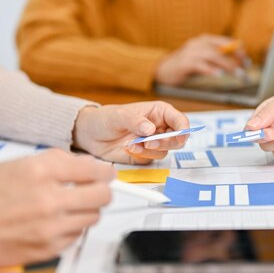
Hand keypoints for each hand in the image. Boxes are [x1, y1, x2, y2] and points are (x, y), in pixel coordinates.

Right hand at [0, 149, 113, 272]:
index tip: (106, 173)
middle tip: (96, 189)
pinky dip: (71, 228)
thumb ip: (53, 162)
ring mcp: (50, 226)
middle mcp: (49, 198)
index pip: (93, 169)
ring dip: (86, 210)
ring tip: (70, 205)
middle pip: (102, 195)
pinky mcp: (48, 248)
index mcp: (41, 171)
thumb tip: (84, 164)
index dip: (104, 171)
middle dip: (102, 190)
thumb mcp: (16, 164)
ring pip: (93, 217)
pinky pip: (76, 236)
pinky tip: (55, 221)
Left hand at [72, 102, 189, 163]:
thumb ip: (135, 121)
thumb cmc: (105, 118)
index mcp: (158, 112)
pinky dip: (141, 156)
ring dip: (150, 150)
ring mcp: (152, 142)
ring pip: (164, 151)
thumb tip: (150, 129)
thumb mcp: (118, 115)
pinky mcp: (144, 155)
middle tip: (150, 143)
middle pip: (177, 139)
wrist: (90, 134)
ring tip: (132, 144)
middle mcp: (159, 128)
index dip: (183, 129)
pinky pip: (151, 160)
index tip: (179, 136)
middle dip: (166, 142)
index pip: (179, 120)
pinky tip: (129, 148)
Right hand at [155, 34, 243, 85]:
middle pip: (221, 49)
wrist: (162, 69)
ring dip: (227, 65)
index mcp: (204, 40)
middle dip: (235, 59)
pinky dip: (210, 69)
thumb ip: (215, 58)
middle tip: (245, 69)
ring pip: (213, 56)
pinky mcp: (184, 62)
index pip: (226, 42)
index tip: (247, 61)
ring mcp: (191, 52)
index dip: (238, 51)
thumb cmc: (184, 64)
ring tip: (237, 74)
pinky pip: (200, 64)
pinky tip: (219, 75)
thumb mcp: (201, 58)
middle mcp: (198, 43)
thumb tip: (234, 63)